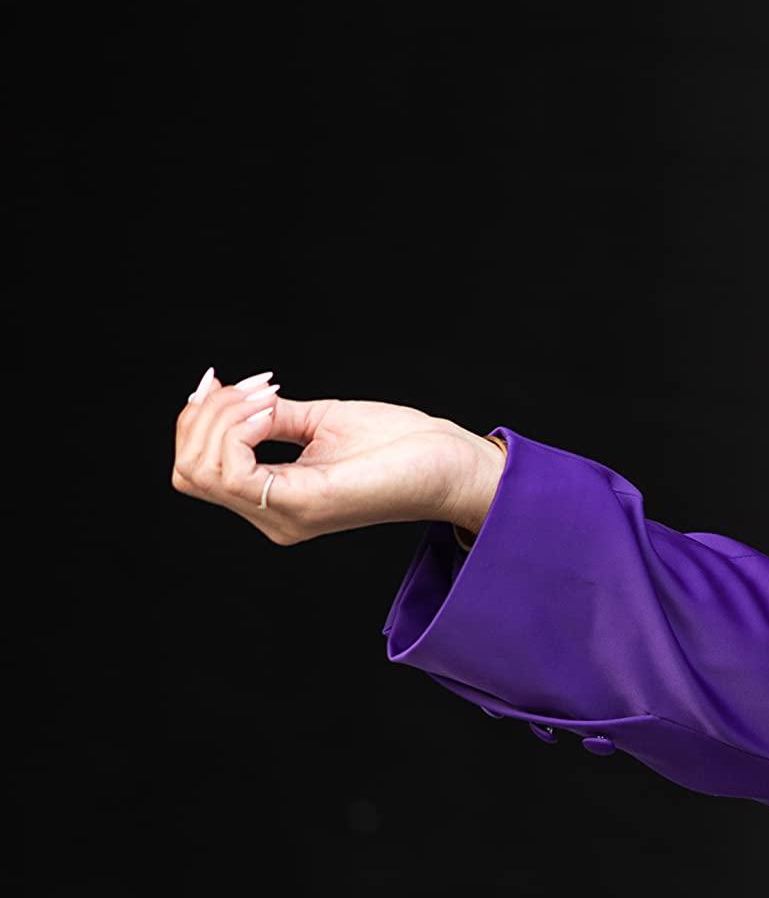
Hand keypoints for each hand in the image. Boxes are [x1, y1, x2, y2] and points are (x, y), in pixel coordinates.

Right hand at [170, 365, 504, 544]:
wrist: (450, 462)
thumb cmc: (398, 443)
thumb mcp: (319, 420)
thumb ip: (269, 417)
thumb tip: (224, 398)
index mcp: (275, 499)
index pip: (196, 470)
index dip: (196, 420)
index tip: (226, 381)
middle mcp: (273, 516)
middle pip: (189, 471)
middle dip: (205, 417)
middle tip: (254, 388)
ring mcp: (286, 515)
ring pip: (202, 471)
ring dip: (221, 418)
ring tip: (267, 395)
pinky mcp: (305, 504)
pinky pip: (234, 473)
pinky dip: (238, 429)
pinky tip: (270, 408)